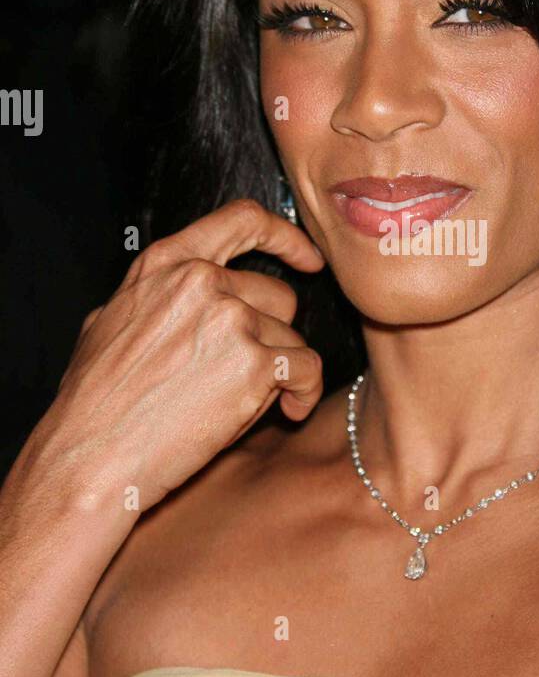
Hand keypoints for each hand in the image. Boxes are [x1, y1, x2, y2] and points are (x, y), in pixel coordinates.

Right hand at [30, 199, 325, 520]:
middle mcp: (201, 281)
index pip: (242, 220)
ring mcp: (231, 318)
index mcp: (166, 264)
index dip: (286, 237)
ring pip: (291, 338)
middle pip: (278, 296)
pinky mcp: (255, 363)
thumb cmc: (94, 402)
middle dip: (272, 337)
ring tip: (244, 404)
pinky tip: (287, 412)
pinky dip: (305, 394)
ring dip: (280, 373)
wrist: (91, 456)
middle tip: (246, 376)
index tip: (309, 257)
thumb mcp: (109, 322)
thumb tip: (178, 294)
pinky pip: (307, 369)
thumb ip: (157, 297)